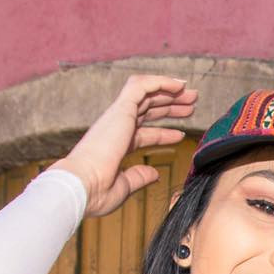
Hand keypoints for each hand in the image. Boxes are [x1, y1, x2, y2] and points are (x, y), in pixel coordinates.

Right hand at [51, 75, 197, 216]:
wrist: (82, 187)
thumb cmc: (97, 192)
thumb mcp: (124, 186)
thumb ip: (139, 177)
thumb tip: (154, 174)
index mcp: (117, 144)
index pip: (143, 132)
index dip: (164, 132)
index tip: (181, 134)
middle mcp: (116, 127)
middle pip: (147, 108)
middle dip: (170, 104)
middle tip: (192, 104)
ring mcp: (117, 117)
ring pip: (146, 93)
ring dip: (169, 90)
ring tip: (191, 93)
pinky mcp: (120, 110)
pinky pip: (141, 86)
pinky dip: (160, 82)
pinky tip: (179, 85)